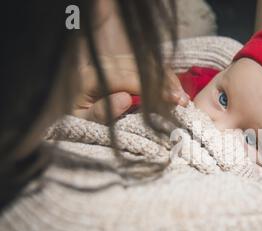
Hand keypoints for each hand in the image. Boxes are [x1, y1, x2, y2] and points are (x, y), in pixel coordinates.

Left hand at [72, 55, 188, 123]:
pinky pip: (144, 62)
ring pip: (145, 61)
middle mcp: (100, 63)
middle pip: (141, 65)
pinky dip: (161, 73)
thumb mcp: (82, 123)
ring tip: (181, 96)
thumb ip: (102, 113)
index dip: (154, 88)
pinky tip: (172, 87)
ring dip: (166, 77)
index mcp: (89, 77)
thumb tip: (125, 98)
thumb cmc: (73, 121)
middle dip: (166, 82)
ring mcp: (110, 60)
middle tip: (184, 102)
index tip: (175, 101)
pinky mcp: (118, 62)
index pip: (129, 77)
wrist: (61, 108)